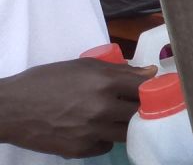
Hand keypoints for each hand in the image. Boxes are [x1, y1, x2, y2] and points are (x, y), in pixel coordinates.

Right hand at [0, 58, 155, 157]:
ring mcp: (92, 132)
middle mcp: (101, 108)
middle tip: (134, 104)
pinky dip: (105, 137)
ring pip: (126, 132)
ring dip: (125, 124)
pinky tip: (96, 128)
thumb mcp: (82, 66)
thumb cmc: (46, 81)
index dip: (153, 89)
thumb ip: (119, 70)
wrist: (11, 109)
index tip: (155, 90)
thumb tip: (150, 73)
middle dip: (140, 108)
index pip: (145, 88)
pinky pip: (106, 145)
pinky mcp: (81, 150)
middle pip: (139, 112)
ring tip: (114, 116)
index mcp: (104, 83)